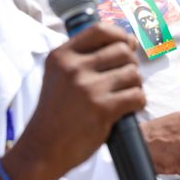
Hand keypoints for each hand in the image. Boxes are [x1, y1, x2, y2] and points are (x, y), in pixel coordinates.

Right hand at [17, 24, 143, 179]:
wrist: (42, 149)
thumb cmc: (56, 112)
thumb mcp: (59, 76)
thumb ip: (86, 56)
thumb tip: (129, 40)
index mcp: (62, 56)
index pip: (101, 30)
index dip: (120, 35)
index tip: (126, 45)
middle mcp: (74, 68)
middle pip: (123, 51)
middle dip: (130, 63)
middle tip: (124, 78)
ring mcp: (88, 88)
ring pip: (133, 73)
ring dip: (135, 85)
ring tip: (124, 94)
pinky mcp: (102, 109)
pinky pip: (137, 96)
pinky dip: (138, 102)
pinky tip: (127, 108)